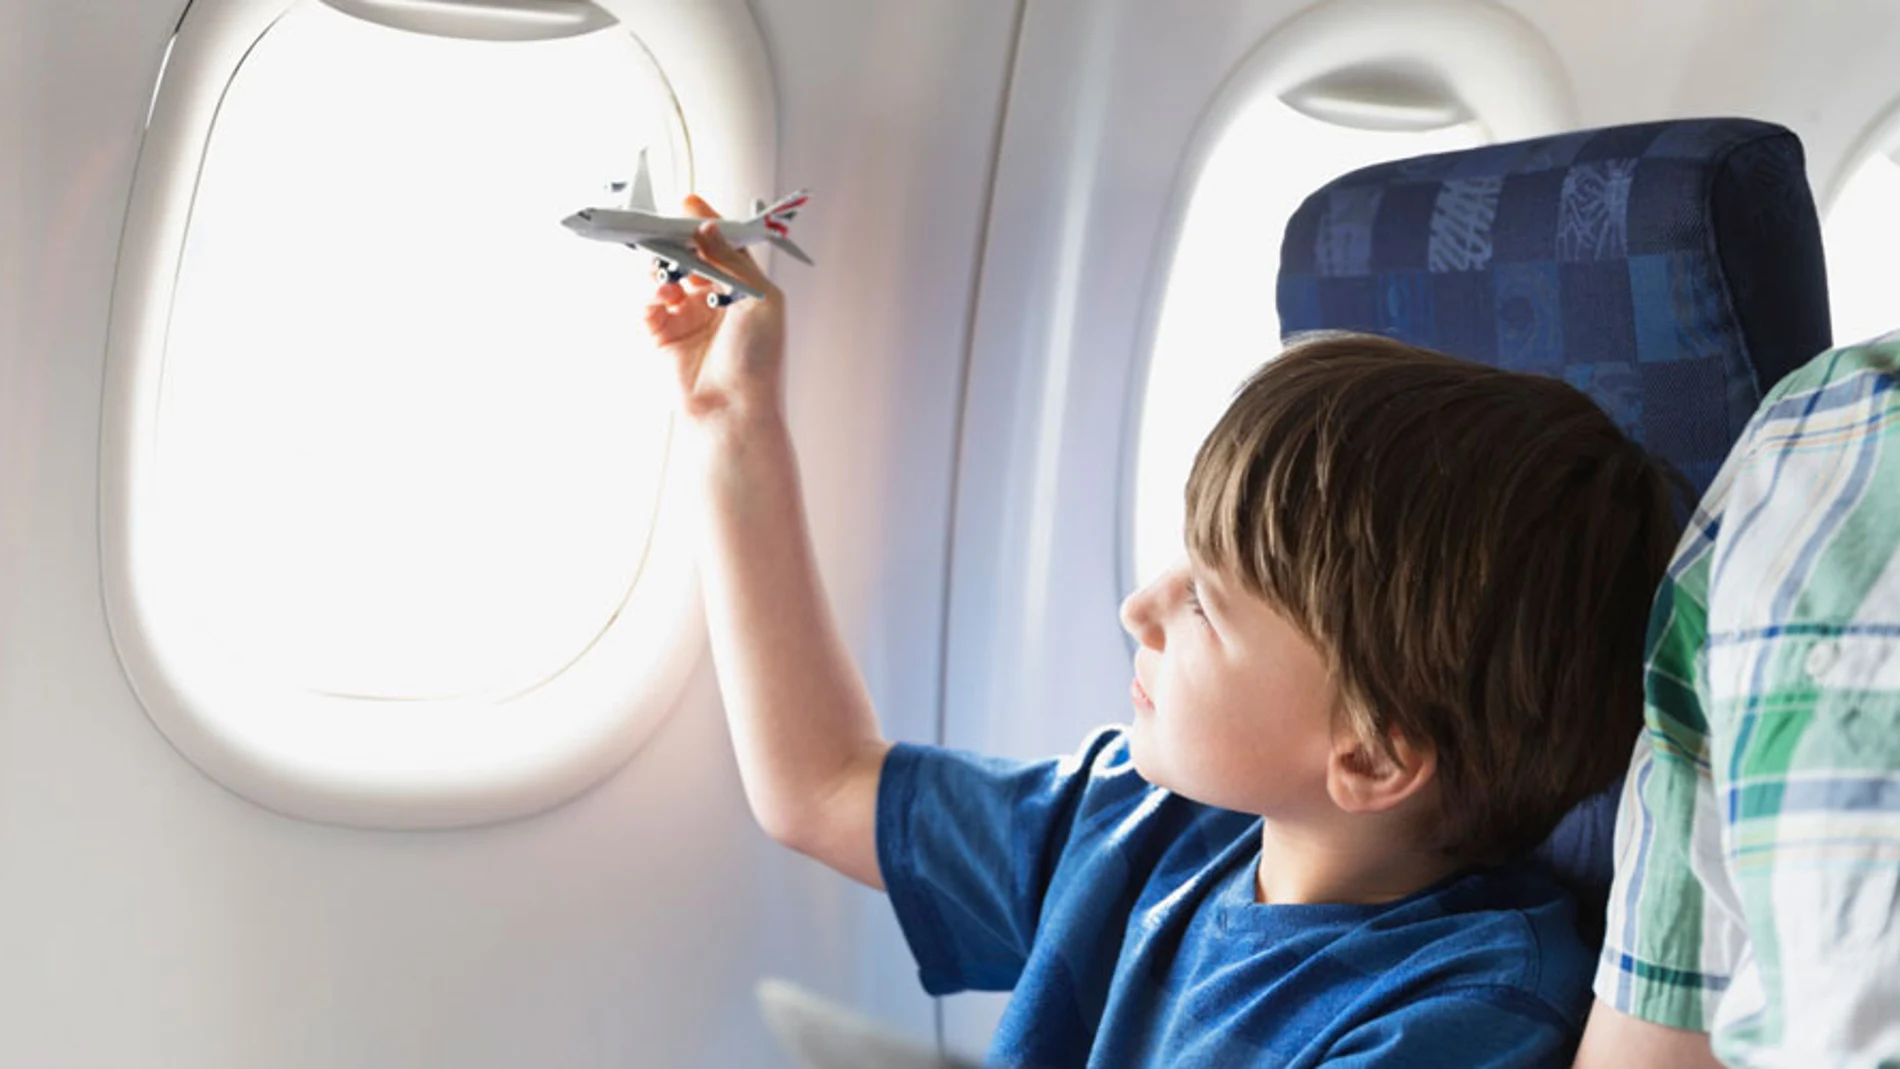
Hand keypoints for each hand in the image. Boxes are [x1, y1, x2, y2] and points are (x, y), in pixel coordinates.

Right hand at [642, 195, 785, 427]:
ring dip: (661, 270)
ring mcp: (686, 317)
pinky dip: (648, 298)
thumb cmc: (758, 361)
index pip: (720, 245)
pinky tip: (660, 300)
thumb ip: (732, 260)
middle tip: (663, 231)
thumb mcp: (758, 299)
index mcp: (743, 288)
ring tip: (667, 279)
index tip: (688, 202)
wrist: (734, 410)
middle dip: (674, 243)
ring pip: (662, 277)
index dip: (704, 223)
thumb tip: (707, 226)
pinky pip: (646, 306)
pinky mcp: (662, 337)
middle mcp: (713, 299)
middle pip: (686, 256)